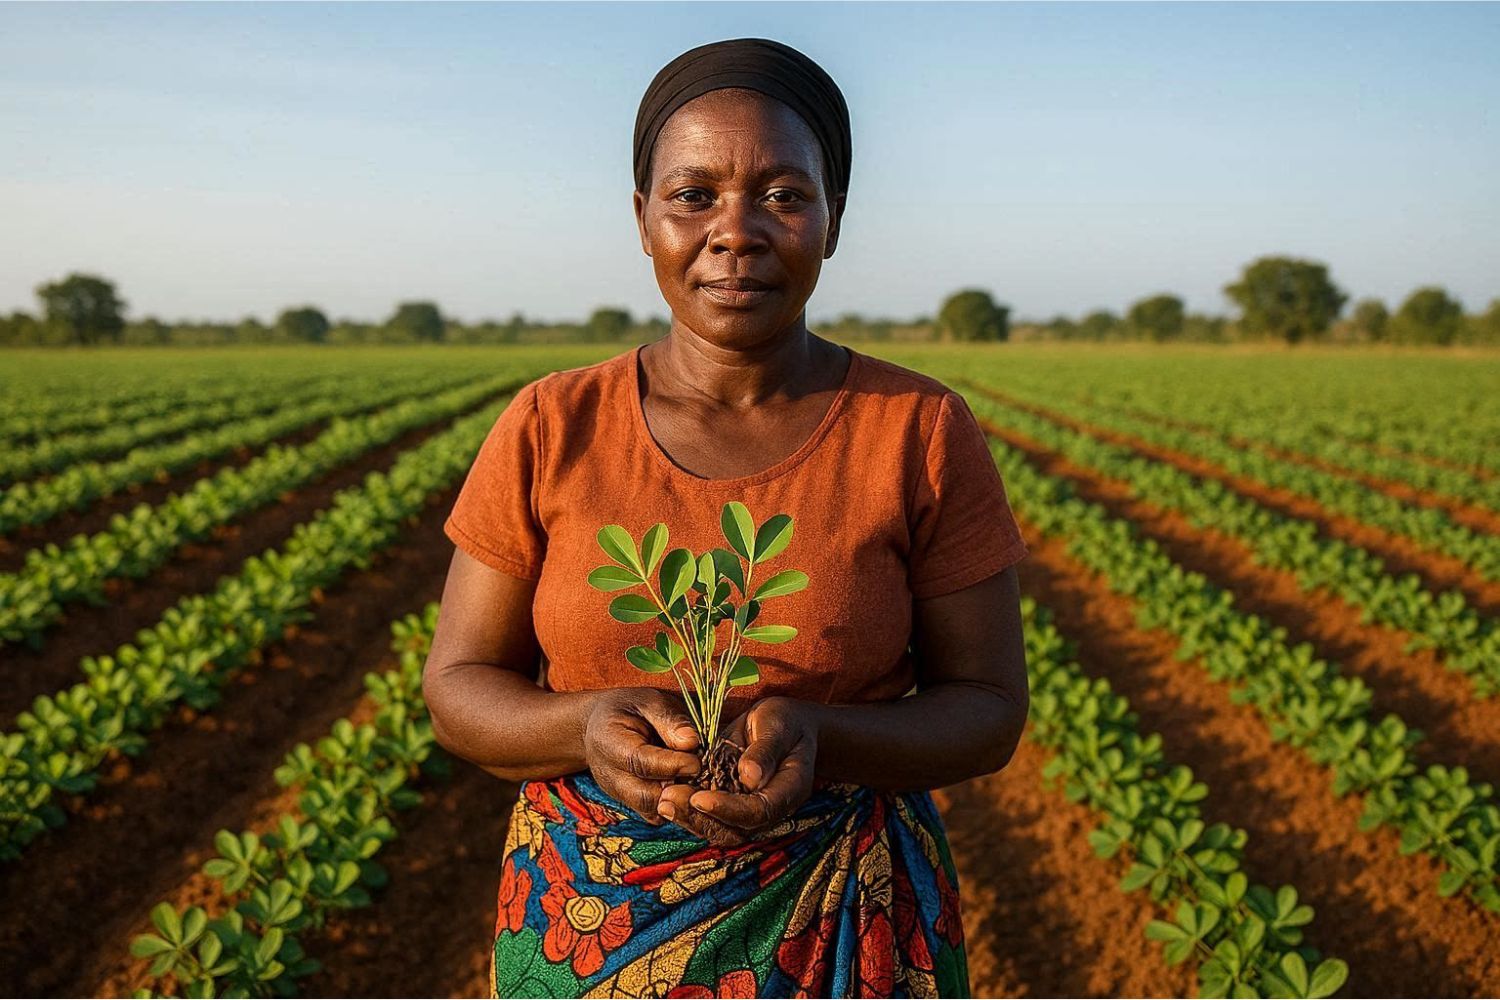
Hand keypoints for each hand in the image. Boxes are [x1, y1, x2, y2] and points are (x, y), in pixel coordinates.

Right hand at [582, 688, 701, 824]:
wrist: (601, 727)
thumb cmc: (630, 708)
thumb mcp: (649, 701)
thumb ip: (669, 720)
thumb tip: (691, 742)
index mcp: (609, 742)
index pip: (641, 763)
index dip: (672, 765)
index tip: (697, 761)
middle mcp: (610, 776)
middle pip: (646, 797)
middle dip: (679, 790)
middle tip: (704, 776)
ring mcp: (620, 795)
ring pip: (654, 812)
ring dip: (681, 801)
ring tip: (700, 782)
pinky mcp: (632, 805)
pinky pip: (658, 815)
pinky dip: (677, 806)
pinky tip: (692, 788)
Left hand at [657, 696, 817, 846]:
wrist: (785, 726)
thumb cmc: (785, 721)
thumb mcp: (777, 725)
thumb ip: (765, 751)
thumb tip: (749, 777)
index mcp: (789, 790)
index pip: (759, 811)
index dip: (729, 809)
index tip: (700, 797)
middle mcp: (770, 808)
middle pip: (736, 829)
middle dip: (700, 818)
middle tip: (669, 798)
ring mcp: (749, 809)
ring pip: (720, 828)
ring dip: (690, 817)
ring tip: (663, 799)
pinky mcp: (732, 803)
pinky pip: (710, 816)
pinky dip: (689, 810)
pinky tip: (667, 796)